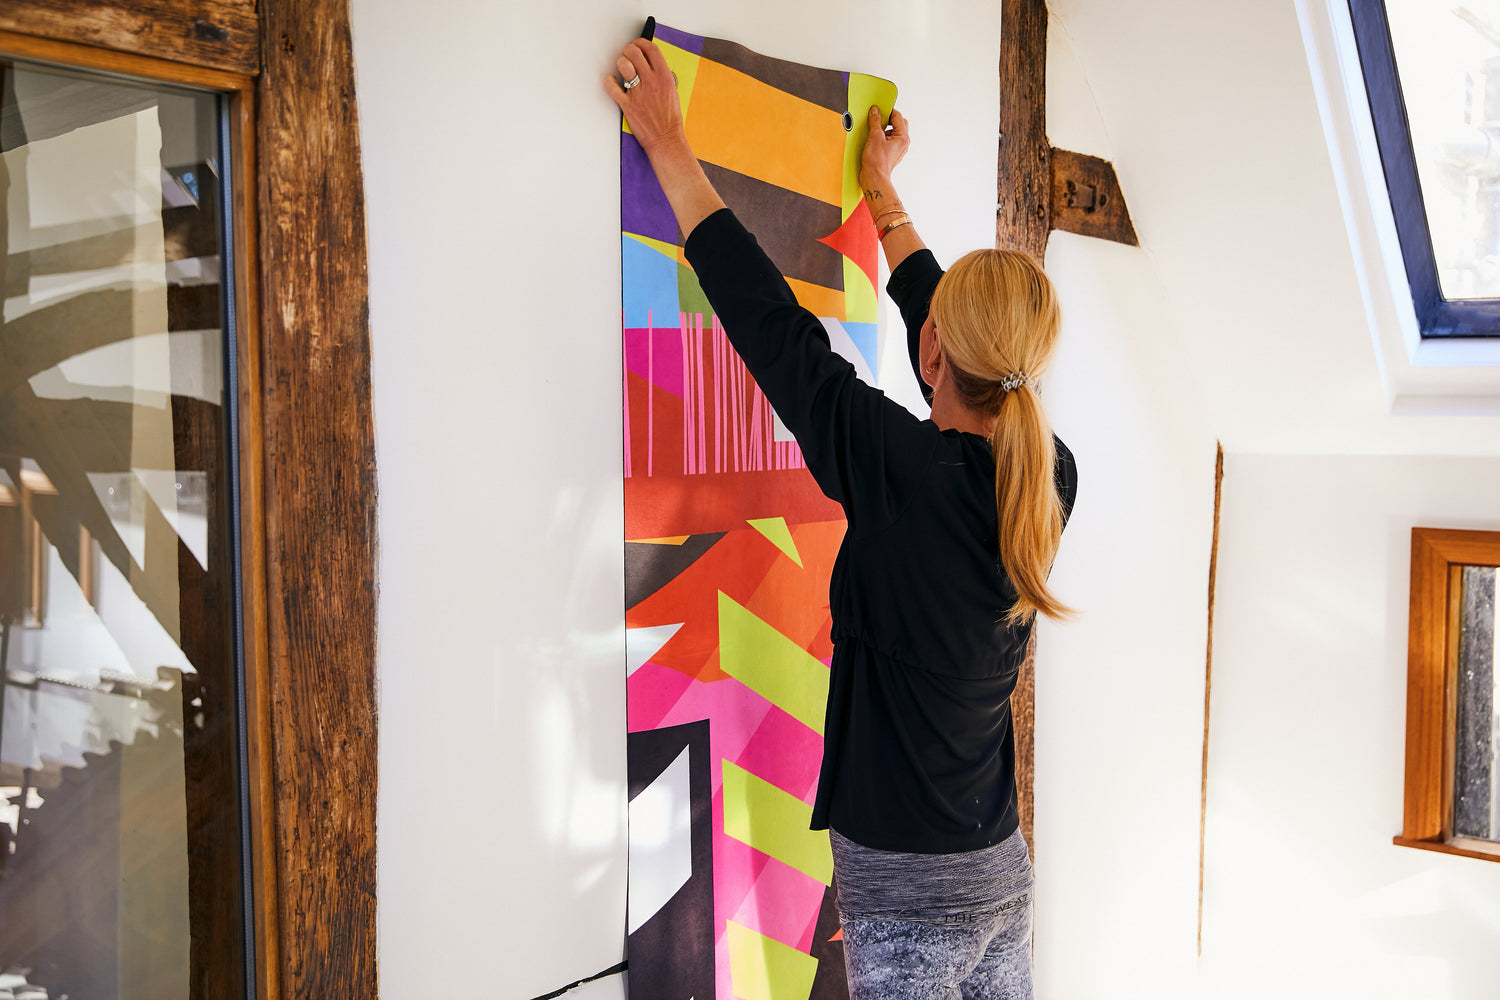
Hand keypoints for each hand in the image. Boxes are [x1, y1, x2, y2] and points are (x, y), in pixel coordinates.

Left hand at [603, 39, 684, 153]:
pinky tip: (613, 82)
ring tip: (623, 71)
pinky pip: (611, 86)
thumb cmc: (670, 119)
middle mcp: (651, 82)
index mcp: (664, 77)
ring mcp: (638, 93)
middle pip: (634, 52)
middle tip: (628, 56)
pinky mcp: (627, 105)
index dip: (641, 42)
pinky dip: (609, 81)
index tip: (638, 45)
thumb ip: (660, 76)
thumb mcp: (672, 91)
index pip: (651, 49)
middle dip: (628, 50)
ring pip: (623, 65)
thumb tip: (649, 64)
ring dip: (621, 64)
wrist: (666, 140)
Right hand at [858, 106, 909, 195]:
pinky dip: (882, 137)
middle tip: (877, 119)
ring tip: (873, 131)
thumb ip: (875, 121)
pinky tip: (873, 140)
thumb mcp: (875, 137)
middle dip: (888, 119)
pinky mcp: (891, 153)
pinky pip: (889, 140)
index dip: (888, 111)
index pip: (897, 116)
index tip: (878, 109)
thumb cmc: (876, 162)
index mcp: (903, 137)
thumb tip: (875, 111)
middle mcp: (903, 143)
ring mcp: (897, 149)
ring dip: (884, 129)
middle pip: (898, 123)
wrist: (874, 178)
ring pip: (893, 132)